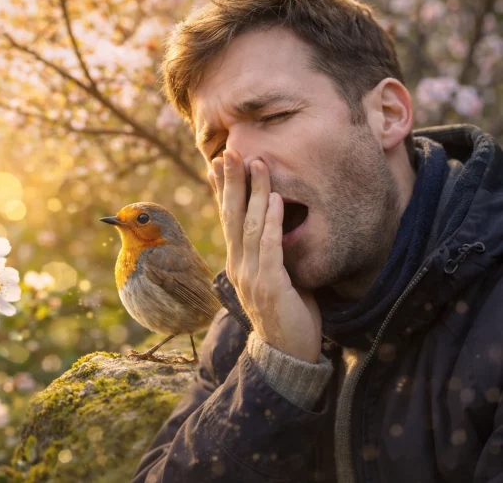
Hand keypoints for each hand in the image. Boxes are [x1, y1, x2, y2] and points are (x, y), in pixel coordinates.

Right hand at [209, 149, 321, 363]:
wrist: (287, 354)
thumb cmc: (286, 314)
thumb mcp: (274, 278)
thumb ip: (271, 254)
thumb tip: (277, 227)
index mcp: (237, 263)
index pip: (227, 219)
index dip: (223, 190)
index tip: (219, 163)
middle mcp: (238, 266)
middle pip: (231, 216)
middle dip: (231, 182)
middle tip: (229, 151)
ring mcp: (251, 275)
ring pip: (249, 225)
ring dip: (254, 192)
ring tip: (257, 163)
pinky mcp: (269, 285)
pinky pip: (269, 246)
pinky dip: (272, 220)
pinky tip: (276, 198)